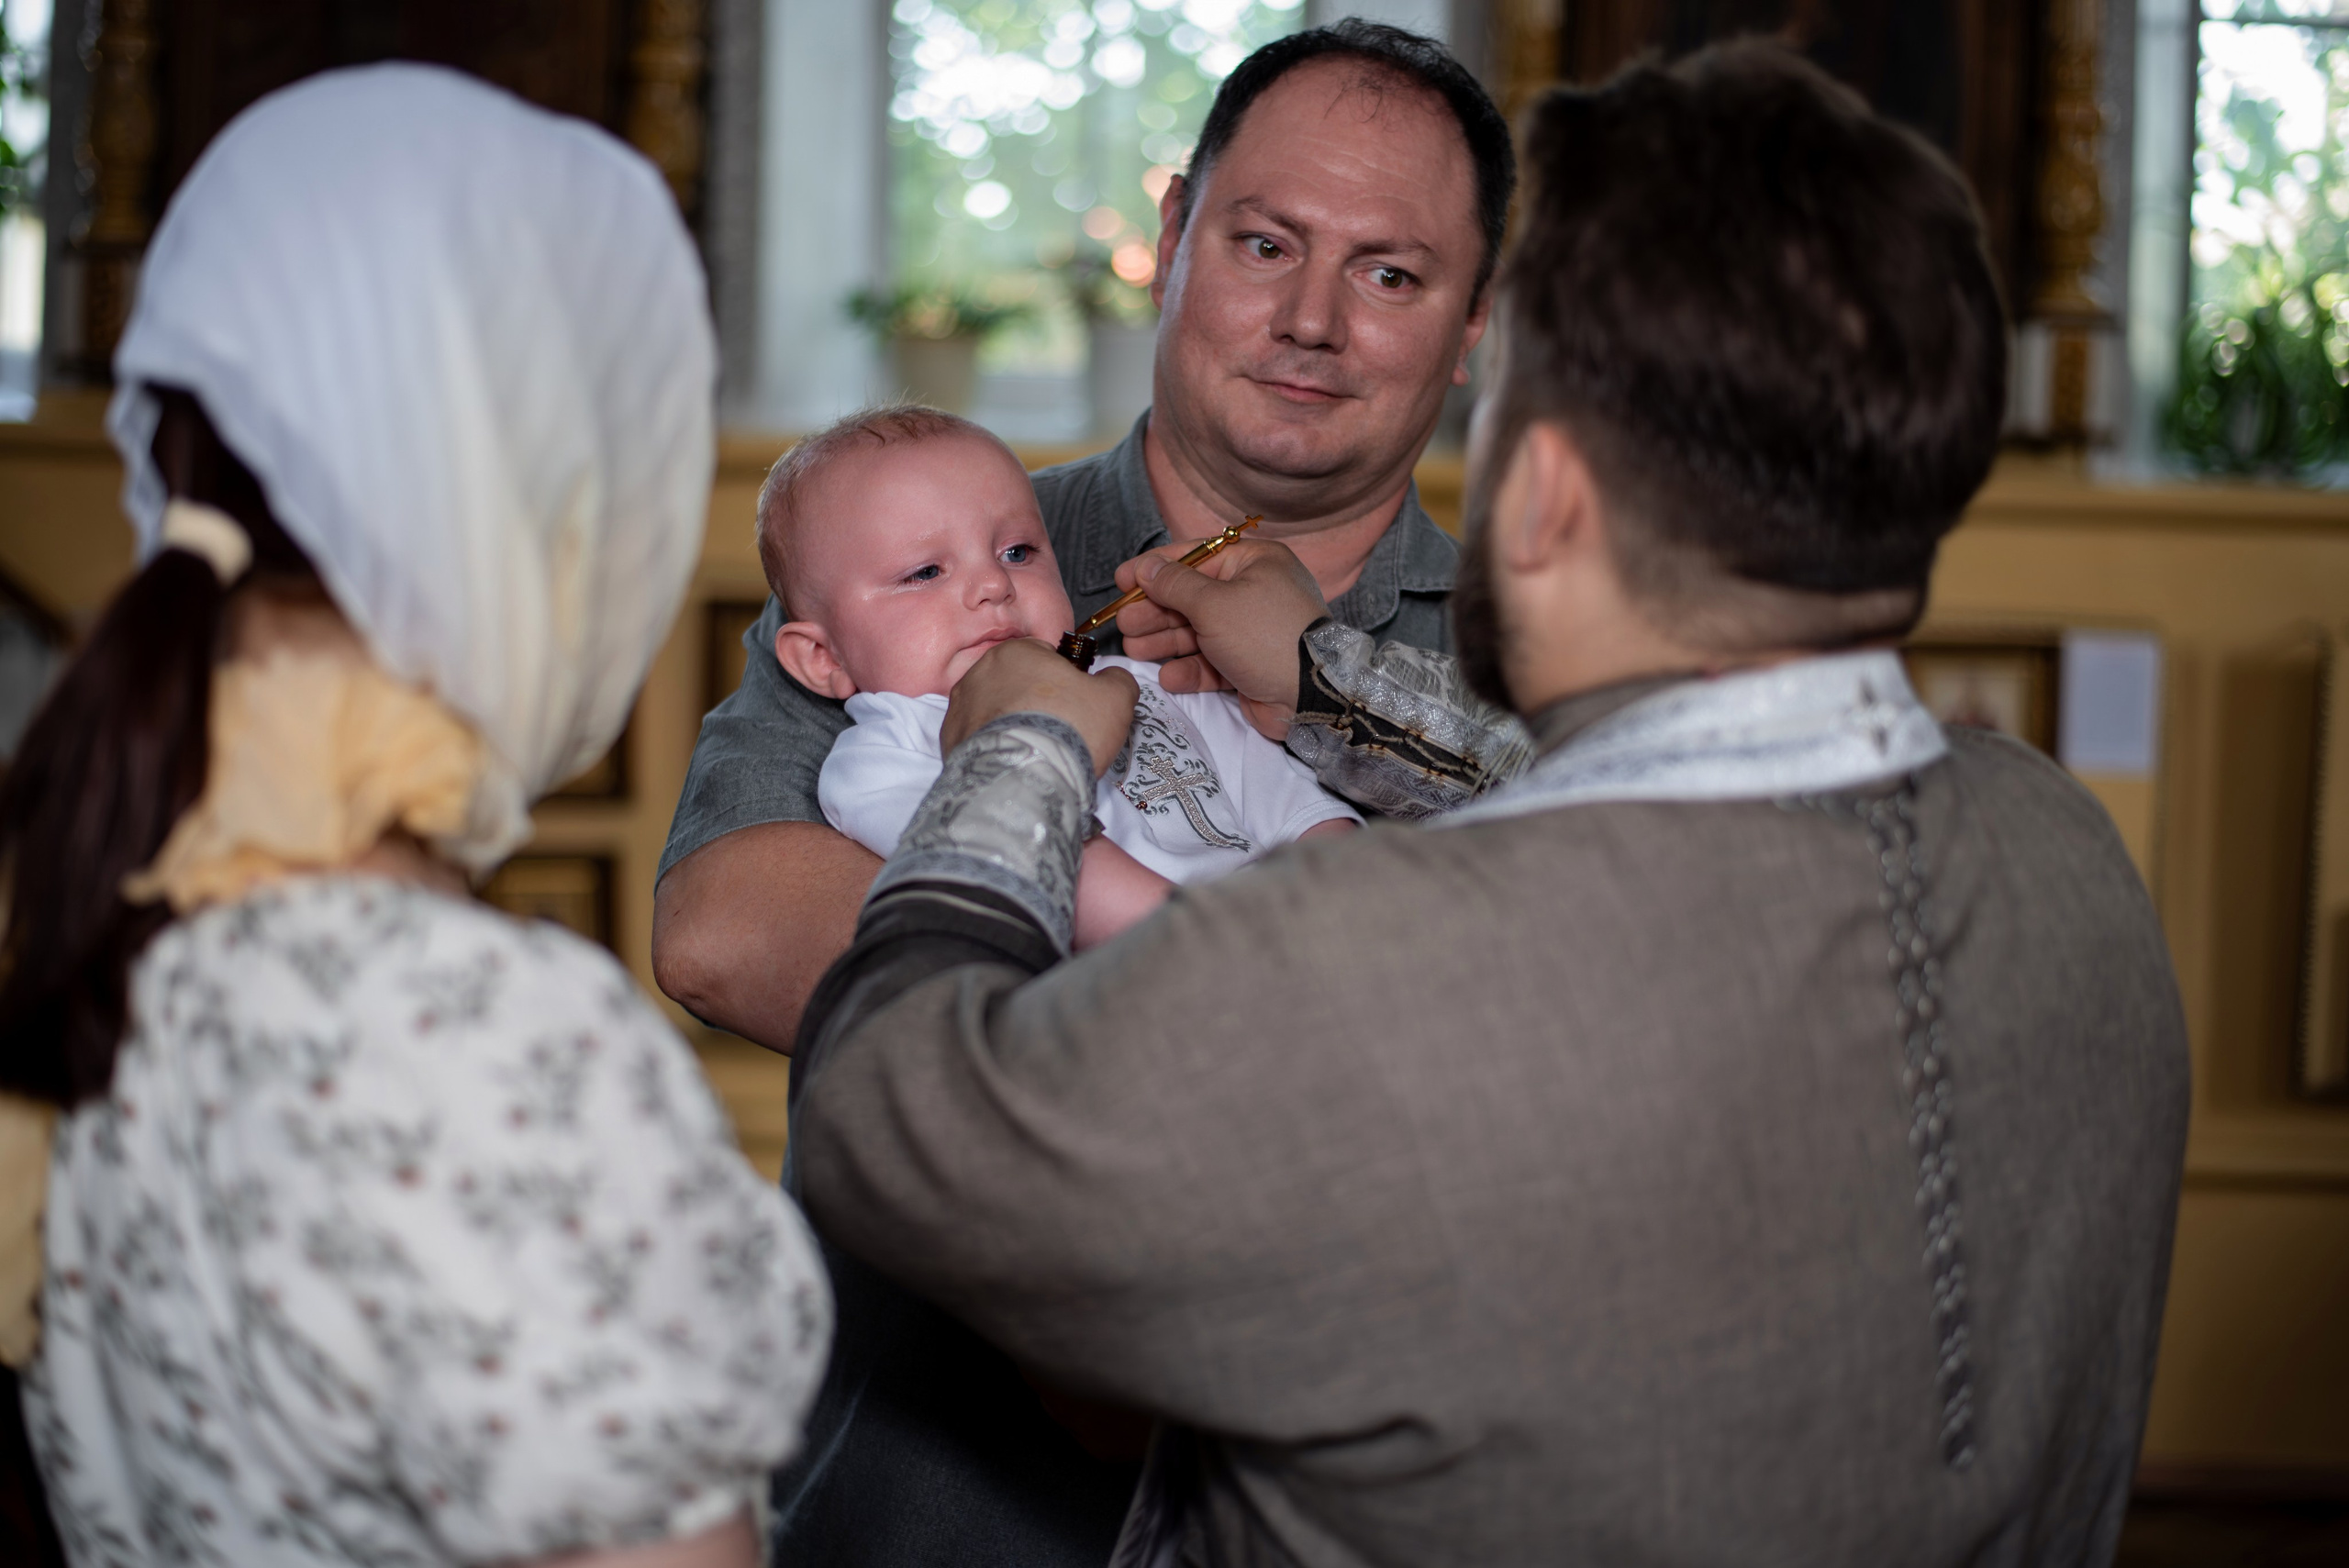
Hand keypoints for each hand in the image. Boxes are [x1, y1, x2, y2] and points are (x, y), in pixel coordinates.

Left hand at [942, 637, 1139, 777]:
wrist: (1024, 778)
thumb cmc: (1069, 728)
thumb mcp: (1115, 698)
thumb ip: (1118, 679)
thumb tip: (1113, 679)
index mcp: (1016, 651)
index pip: (1045, 656)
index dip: (1064, 679)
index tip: (1075, 704)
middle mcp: (979, 672)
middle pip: (1016, 683)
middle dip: (1034, 702)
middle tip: (1058, 730)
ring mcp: (959, 708)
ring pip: (994, 711)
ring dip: (1011, 724)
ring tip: (1035, 751)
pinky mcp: (948, 742)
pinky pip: (977, 739)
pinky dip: (994, 748)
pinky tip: (1014, 763)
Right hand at [1110, 539, 1328, 736]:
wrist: (1312, 695)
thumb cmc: (1265, 635)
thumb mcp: (1214, 604)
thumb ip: (1175, 585)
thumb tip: (1147, 568)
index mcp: (1254, 563)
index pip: (1196, 557)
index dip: (1156, 568)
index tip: (1122, 580)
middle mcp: (1254, 593)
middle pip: (1192, 597)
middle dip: (1155, 611)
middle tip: (1124, 623)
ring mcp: (1252, 632)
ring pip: (1198, 632)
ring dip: (1165, 641)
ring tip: (1133, 650)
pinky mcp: (1249, 667)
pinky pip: (1212, 663)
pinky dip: (1190, 669)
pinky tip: (1169, 676)